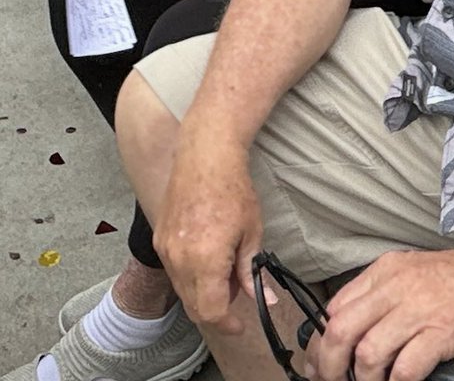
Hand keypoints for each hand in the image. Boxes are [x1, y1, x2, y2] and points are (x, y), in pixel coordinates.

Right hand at [152, 132, 262, 334]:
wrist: (205, 158)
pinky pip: (175, 272)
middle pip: (194, 306)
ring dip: (204, 292)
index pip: (211, 310)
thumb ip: (251, 270)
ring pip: (183, 291)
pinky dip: (192, 276)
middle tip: (239, 292)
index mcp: (205, 259)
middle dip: (218, 308)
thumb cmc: (233, 189)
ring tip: (227, 268)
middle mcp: (179, 260)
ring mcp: (166, 251)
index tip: (241, 324)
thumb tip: (264, 298)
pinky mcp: (160, 241)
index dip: (228, 323)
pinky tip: (210, 258)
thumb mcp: (252, 231)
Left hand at [308, 231, 453, 380]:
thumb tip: (355, 342)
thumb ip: (387, 300)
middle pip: (340, 331)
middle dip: (330, 369)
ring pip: (368, 353)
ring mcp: (422, 306)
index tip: (322, 369)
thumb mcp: (419, 277)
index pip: (335, 309)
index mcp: (388, 270)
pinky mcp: (446, 329)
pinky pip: (406, 368)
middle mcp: (398, 284)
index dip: (321, 346)